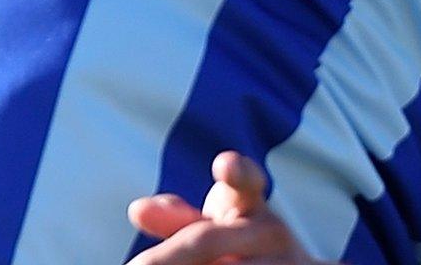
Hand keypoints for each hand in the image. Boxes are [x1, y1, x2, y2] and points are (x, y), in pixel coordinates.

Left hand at [126, 151, 339, 264]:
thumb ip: (178, 219)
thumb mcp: (213, 226)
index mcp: (249, 203)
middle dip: (168, 257)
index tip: (224, 165)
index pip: (246, 180)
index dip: (236, 171)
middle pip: (208, 240)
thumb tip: (138, 208)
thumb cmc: (240, 244)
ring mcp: (282, 262)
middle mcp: (268, 231)